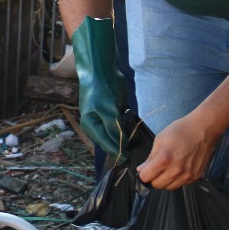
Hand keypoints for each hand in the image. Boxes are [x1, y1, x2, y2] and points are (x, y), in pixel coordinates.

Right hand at [71, 17, 126, 156]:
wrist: (101, 70)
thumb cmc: (102, 90)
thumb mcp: (109, 111)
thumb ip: (114, 129)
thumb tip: (121, 146)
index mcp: (91, 126)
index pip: (106, 145)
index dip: (118, 153)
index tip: (130, 159)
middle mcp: (96, 125)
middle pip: (110, 142)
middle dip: (122, 147)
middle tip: (136, 154)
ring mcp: (104, 119)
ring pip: (116, 134)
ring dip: (125, 138)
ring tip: (137, 145)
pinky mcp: (112, 112)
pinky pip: (120, 125)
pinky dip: (126, 128)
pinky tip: (134, 131)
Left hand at [136, 113, 219, 189]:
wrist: (203, 129)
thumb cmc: (181, 130)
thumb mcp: (160, 139)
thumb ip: (150, 157)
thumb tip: (141, 169)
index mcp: (164, 159)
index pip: (146, 177)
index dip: (143, 173)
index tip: (145, 169)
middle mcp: (176, 170)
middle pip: (157, 185)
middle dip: (153, 178)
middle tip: (157, 168)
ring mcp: (187, 175)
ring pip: (169, 187)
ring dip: (165, 180)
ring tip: (168, 168)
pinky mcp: (196, 176)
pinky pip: (181, 184)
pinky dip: (177, 179)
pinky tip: (179, 168)